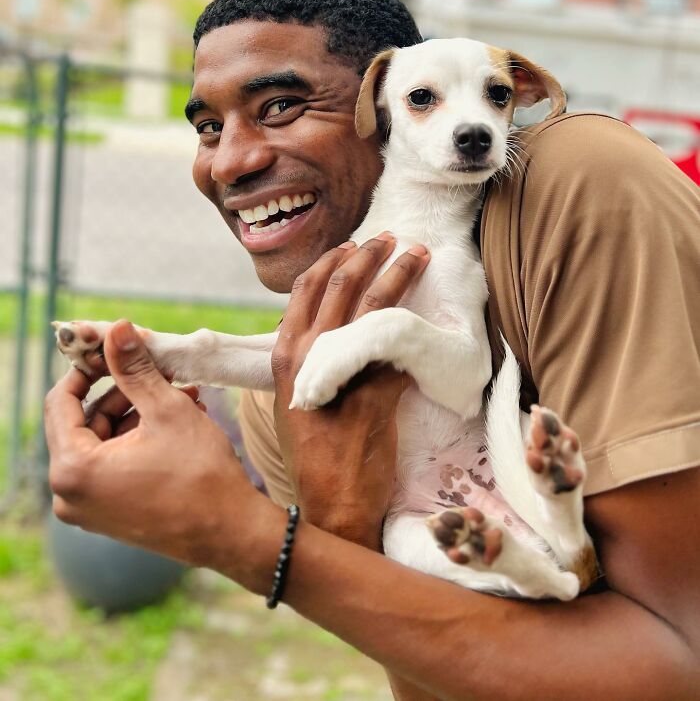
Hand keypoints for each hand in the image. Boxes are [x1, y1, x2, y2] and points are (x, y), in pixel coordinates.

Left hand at [45, 319, 280, 587]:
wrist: (231, 532)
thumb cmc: (200, 475)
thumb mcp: (166, 410)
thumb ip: (135, 368)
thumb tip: (117, 330)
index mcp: (73, 469)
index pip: (61, 400)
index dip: (88, 368)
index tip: (113, 348)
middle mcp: (70, 494)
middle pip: (85, 420)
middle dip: (124, 390)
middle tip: (158, 368)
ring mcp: (90, 508)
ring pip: (104, 439)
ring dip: (138, 411)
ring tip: (182, 393)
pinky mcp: (110, 513)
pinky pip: (114, 462)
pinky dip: (140, 437)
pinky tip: (180, 418)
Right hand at [271, 233, 429, 549]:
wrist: (329, 504)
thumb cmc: (316, 452)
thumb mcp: (301, 397)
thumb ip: (317, 361)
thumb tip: (344, 328)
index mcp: (285, 355)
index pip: (305, 289)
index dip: (333, 260)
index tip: (354, 244)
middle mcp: (306, 357)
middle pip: (341, 286)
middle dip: (370, 254)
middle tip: (394, 238)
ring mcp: (339, 376)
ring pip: (373, 307)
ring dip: (400, 273)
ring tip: (419, 254)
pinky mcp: (373, 397)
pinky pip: (400, 353)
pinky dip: (419, 332)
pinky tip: (437, 318)